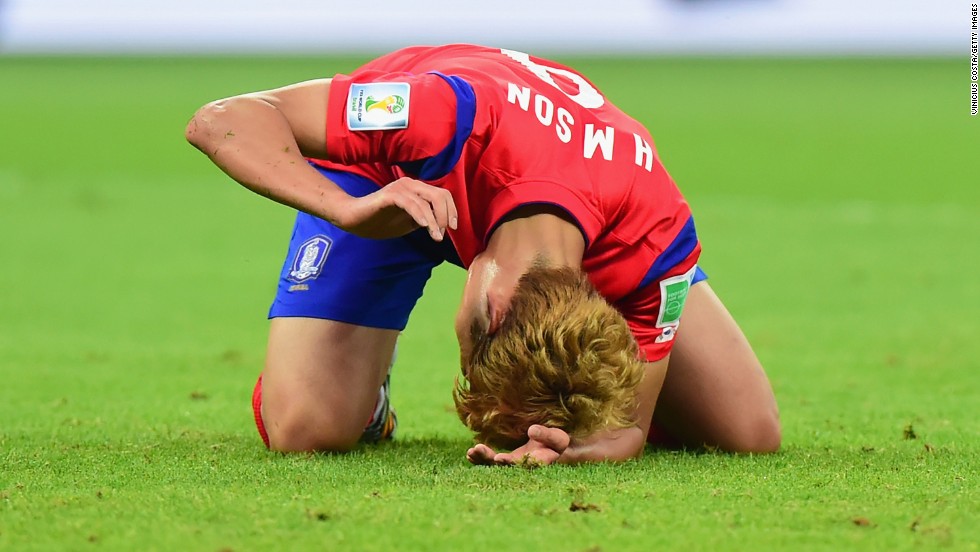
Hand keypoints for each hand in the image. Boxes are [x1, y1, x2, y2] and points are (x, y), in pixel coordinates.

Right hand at [337, 177, 457, 240]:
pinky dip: (420, 215)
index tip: (453, 228)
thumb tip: (443, 226)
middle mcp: (411, 184)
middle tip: (443, 233)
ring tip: (436, 237)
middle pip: (439, 195)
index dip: (452, 211)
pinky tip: (425, 227)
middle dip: (446, 215)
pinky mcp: (389, 195)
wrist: (354, 220)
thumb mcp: (409, 222)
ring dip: (434, 221)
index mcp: (417, 189)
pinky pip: (410, 204)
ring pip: (426, 201)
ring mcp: (400, 188)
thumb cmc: (381, 221)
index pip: (443, 195)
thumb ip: (425, 220)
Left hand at [466, 425, 570, 466]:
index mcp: (539, 461)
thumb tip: (531, 430)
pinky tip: (470, 454)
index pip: (528, 464)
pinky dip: (480, 459)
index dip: (516, 462)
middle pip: (507, 466)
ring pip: (496, 465)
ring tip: (472, 451)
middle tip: (483, 452)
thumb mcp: (557, 437)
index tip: (502, 458)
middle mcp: (523, 466)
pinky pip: (490, 462)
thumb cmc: (555, 443)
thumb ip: (546, 435)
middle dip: (494, 460)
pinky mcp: (505, 460)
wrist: (551, 448)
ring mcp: (513, 464)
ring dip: (484, 459)